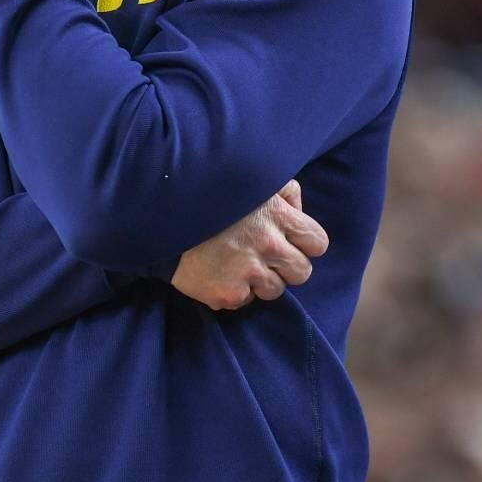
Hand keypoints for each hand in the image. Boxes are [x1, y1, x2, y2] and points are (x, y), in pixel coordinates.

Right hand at [171, 181, 328, 310]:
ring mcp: (248, 273)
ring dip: (260, 280)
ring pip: (275, 291)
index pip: (318, 243)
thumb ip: (284, 192)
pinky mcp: (227, 294)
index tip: (289, 242)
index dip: (305, 243)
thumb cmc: (213, 195)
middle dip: (287, 266)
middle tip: (264, 256)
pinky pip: (245, 301)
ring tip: (238, 263)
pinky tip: (219, 272)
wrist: (163, 217)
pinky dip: (234, 291)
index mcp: (280, 217)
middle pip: (302, 272)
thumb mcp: (254, 180)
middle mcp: (269, 246)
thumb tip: (297, 212)